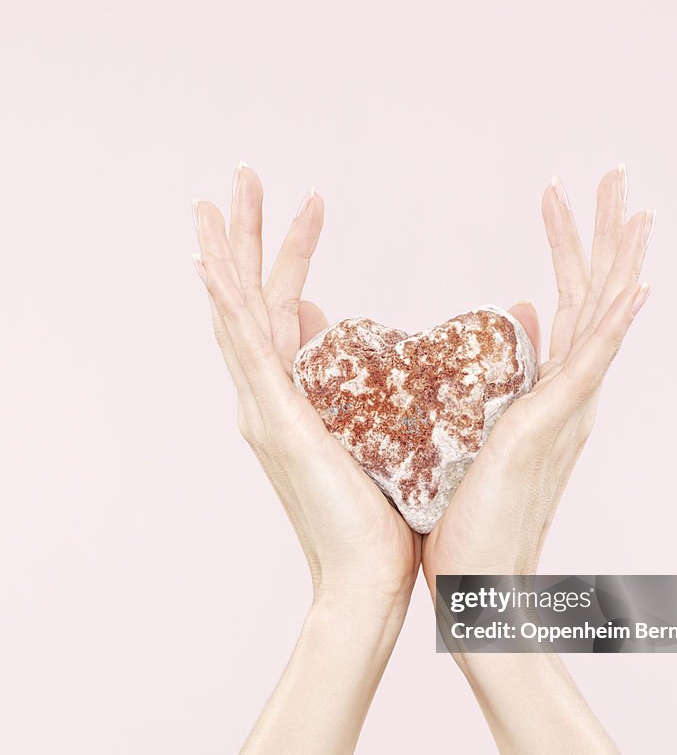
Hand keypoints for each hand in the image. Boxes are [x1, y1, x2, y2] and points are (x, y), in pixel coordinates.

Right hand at [192, 165, 419, 618]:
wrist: (370, 577)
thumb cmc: (379, 517)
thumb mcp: (371, 438)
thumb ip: (364, 394)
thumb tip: (384, 363)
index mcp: (293, 401)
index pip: (284, 311)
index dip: (293, 256)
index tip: (312, 205)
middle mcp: (268, 401)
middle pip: (248, 302)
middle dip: (245, 238)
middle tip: (243, 177)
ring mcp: (267, 411)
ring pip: (237, 316)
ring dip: (227, 255)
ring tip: (219, 199)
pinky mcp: (278, 424)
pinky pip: (247, 352)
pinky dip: (227, 304)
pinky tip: (215, 264)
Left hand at [422, 166, 652, 590]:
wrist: (476, 586)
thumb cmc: (465, 519)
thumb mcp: (470, 436)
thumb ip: (486, 383)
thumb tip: (496, 327)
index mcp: (544, 395)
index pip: (562, 306)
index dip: (564, 249)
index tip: (555, 198)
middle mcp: (566, 398)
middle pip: (592, 298)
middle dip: (604, 234)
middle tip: (616, 176)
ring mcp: (565, 412)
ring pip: (599, 318)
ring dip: (617, 257)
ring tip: (632, 201)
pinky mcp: (549, 429)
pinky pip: (591, 364)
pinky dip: (615, 322)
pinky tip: (636, 283)